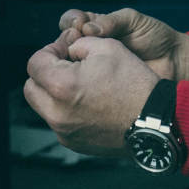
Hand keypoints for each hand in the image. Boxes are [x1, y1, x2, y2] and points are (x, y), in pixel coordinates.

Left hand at [23, 35, 160, 157]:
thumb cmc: (135, 83)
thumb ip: (78, 44)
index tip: (67, 49)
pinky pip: (60, 122)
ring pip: (44, 107)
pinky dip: (68, 110)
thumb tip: (68, 51)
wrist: (157, 122)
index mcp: (61, 86)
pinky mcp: (75, 144)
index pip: (35, 63)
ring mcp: (64, 132)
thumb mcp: (108, 46)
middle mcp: (57, 113)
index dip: (50, 50)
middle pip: (32, 88)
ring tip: (81, 85)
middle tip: (68, 66)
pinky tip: (90, 103)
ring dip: (55, 93)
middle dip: (46, 73)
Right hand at [57, 7, 188, 82]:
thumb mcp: (134, 21)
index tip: (78, 25)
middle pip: (65, 42)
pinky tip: (84, 77)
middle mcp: (92, 46)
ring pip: (70, 64)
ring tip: (80, 59)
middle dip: (66, 40)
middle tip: (78, 41)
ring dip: (70, 60)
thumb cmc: (156, 38)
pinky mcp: (99, 86)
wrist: (175, 64)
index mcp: (97, 27)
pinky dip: (79, 80)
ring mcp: (94, 68)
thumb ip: (112, 21)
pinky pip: (83, 83)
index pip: (72, 21)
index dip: (71, 22)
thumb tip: (87, 28)